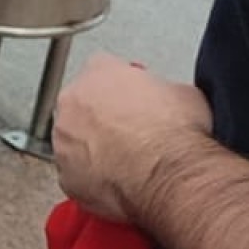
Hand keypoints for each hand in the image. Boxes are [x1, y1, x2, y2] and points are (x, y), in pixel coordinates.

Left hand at [52, 54, 211, 223]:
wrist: (168, 174)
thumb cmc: (175, 134)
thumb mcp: (184, 93)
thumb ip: (162, 89)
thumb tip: (168, 98)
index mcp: (100, 73)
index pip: (102, 68)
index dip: (120, 86)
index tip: (130, 98)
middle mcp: (73, 102)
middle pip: (81, 104)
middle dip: (101, 117)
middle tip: (128, 132)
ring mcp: (64, 139)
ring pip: (73, 141)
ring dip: (91, 148)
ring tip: (124, 160)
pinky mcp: (65, 174)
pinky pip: (74, 174)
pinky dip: (90, 178)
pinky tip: (116, 180)